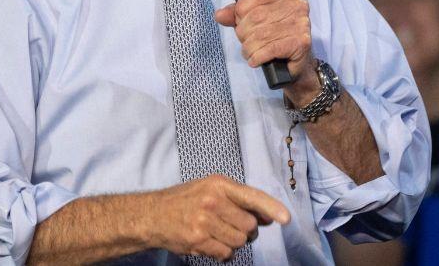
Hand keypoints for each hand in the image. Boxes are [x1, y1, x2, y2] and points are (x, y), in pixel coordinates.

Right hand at [149, 175, 290, 260]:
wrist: (152, 215)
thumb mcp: (210, 189)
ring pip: (240, 242)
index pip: (251, 196)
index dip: (271, 208)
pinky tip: (211, 243)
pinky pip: (226, 254)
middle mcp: (212, 201)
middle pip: (249, 226)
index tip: (286, 219)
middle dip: (246, 231)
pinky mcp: (197, 240)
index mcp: (219, 184)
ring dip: (234, 243)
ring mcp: (204, 221)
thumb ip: (239, 200)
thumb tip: (267, 217)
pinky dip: (223, 253)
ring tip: (219, 234)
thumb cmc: (185, 200)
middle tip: (232, 227)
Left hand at [215, 0, 317, 103]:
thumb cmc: (275, 36)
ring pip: (260, 35)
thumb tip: (220, 15)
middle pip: (256, 16)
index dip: (242, 8)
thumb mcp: (254, 19)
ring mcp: (301, 23)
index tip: (240, 19)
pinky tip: (256, 59)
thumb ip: (236, 14)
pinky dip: (257, 57)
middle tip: (246, 40)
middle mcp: (297, 5)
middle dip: (243, 32)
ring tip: (250, 52)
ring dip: (249, 48)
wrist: (296, 62)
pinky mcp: (300, 43)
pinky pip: (269, 49)